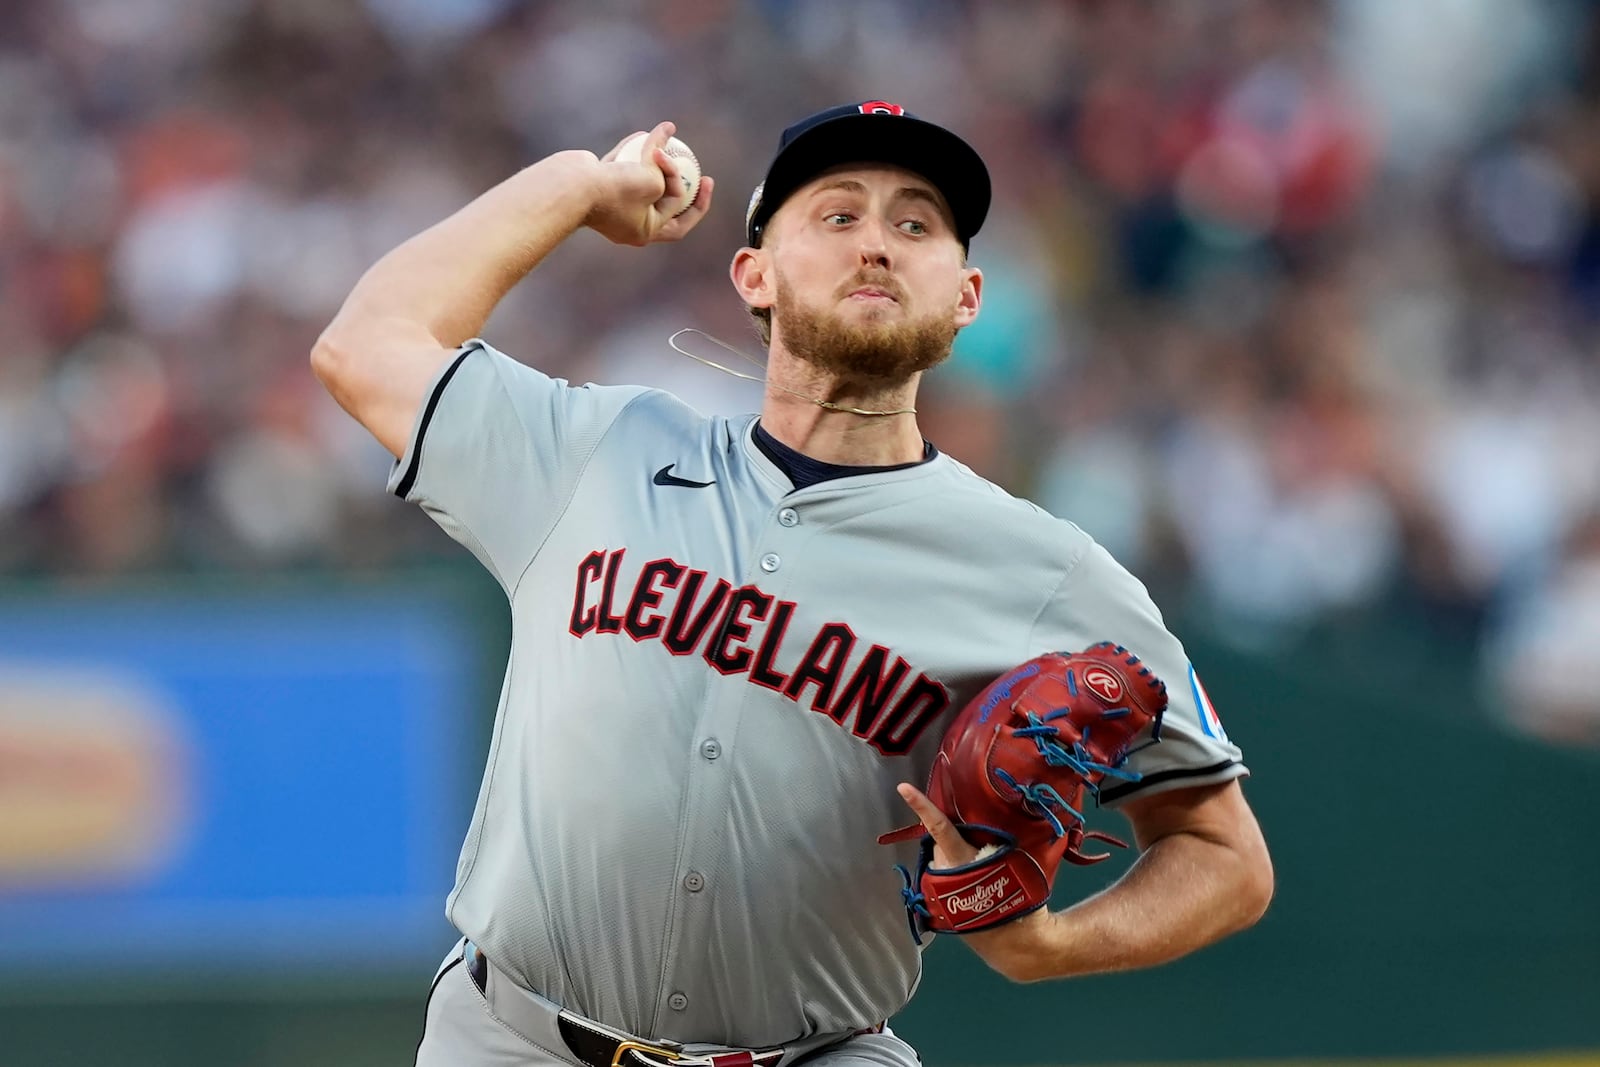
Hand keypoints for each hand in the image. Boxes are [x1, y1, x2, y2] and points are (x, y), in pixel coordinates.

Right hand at [585, 121, 715, 246]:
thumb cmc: (616, 190)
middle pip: (663, 202)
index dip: (699, 202)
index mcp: (645, 232)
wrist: (571, 186)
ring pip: (641, 182)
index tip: (707, 180)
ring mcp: (613, 204)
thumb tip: (666, 154)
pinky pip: (622, 169)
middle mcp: (629, 222)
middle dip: (679, 183)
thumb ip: (666, 174)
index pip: (681, 221)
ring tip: (669, 142)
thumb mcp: (654, 184)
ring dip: (655, 162)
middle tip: (694, 166)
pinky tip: (646, 133)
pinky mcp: (599, 186)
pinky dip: (634, 153)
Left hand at [896, 782, 1060, 981]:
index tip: (903, 788)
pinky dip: (951, 876)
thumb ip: (989, 842)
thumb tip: (983, 826)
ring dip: (952, 860)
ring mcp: (936, 890)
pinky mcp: (934, 902)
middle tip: (977, 851)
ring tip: (976, 875)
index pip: (939, 827)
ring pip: (940, 859)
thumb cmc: (1016, 897)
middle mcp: (943, 872)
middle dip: (952, 840)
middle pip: (940, 842)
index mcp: (961, 859)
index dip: (921, 806)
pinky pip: (941, 877)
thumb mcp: (1010, 861)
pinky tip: (968, 888)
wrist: (1013, 940)